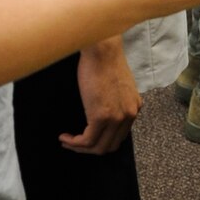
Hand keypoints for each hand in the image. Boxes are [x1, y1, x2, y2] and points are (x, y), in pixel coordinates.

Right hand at [63, 36, 140, 155]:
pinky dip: (74, 143)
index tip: (86, 137)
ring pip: (98, 147)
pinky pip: (87, 140)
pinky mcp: (101, 117)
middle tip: (74, 144)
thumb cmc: (105, 61)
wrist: (102, 50)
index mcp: (134, 107)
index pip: (119, 135)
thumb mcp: (117, 85)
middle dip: (90, 149)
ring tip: (66, 142)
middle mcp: (129, 115)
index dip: (102, 140)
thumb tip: (102, 110)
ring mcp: (117, 117)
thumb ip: (115, 100)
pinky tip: (64, 137)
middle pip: (110, 145)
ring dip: (80, 148)